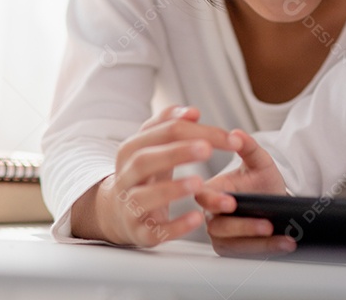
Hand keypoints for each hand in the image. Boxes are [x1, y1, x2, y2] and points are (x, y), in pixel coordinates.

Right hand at [71, 106, 240, 246]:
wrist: (116, 214)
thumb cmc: (144, 175)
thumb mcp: (153, 147)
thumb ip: (171, 125)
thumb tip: (192, 112)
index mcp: (130, 150)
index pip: (163, 132)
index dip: (197, 131)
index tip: (229, 137)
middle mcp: (125, 176)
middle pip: (144, 160)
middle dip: (176, 153)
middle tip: (207, 149)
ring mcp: (128, 206)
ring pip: (142, 196)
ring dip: (172, 189)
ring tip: (200, 183)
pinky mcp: (138, 232)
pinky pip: (153, 231)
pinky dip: (175, 226)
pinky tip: (196, 218)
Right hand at [196, 129, 294, 257]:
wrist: (275, 203)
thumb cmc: (261, 181)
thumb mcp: (259, 161)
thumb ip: (249, 148)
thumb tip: (236, 135)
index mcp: (212, 190)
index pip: (203, 197)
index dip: (214, 201)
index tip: (232, 202)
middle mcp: (212, 215)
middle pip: (218, 226)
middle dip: (243, 227)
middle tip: (266, 224)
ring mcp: (220, 235)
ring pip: (232, 244)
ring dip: (257, 242)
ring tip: (281, 236)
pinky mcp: (232, 250)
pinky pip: (244, 254)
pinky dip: (265, 250)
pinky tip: (284, 244)